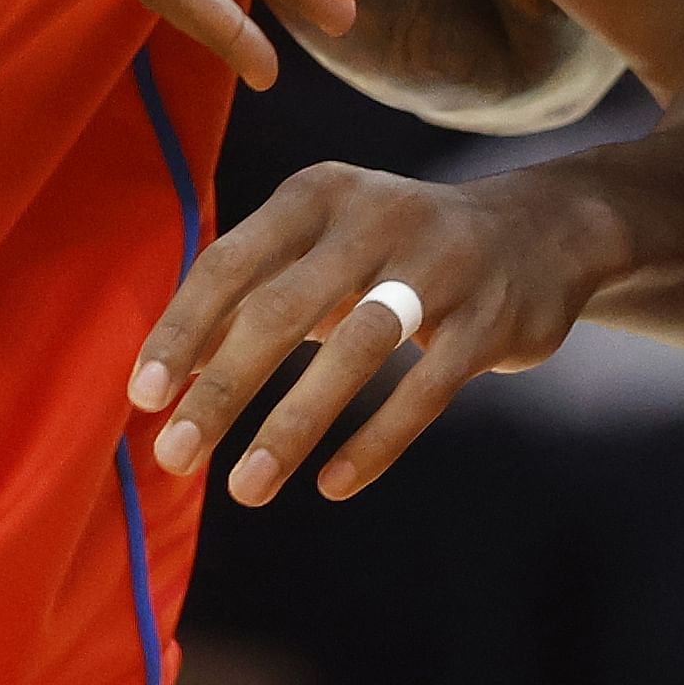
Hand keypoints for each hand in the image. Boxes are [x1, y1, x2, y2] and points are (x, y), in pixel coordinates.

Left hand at [128, 161, 629, 503]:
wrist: (541, 232)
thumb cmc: (397, 252)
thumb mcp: (324, 252)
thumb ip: (250, 300)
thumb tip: (167, 377)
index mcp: (319, 195)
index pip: (232, 261)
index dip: (183, 330)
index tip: (142, 399)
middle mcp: (375, 218)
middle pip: (282, 309)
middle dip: (222, 389)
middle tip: (173, 457)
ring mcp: (440, 266)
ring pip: (356, 349)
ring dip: (293, 424)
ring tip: (246, 490)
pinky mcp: (490, 319)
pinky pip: (426, 389)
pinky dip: (376, 441)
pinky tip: (333, 485)